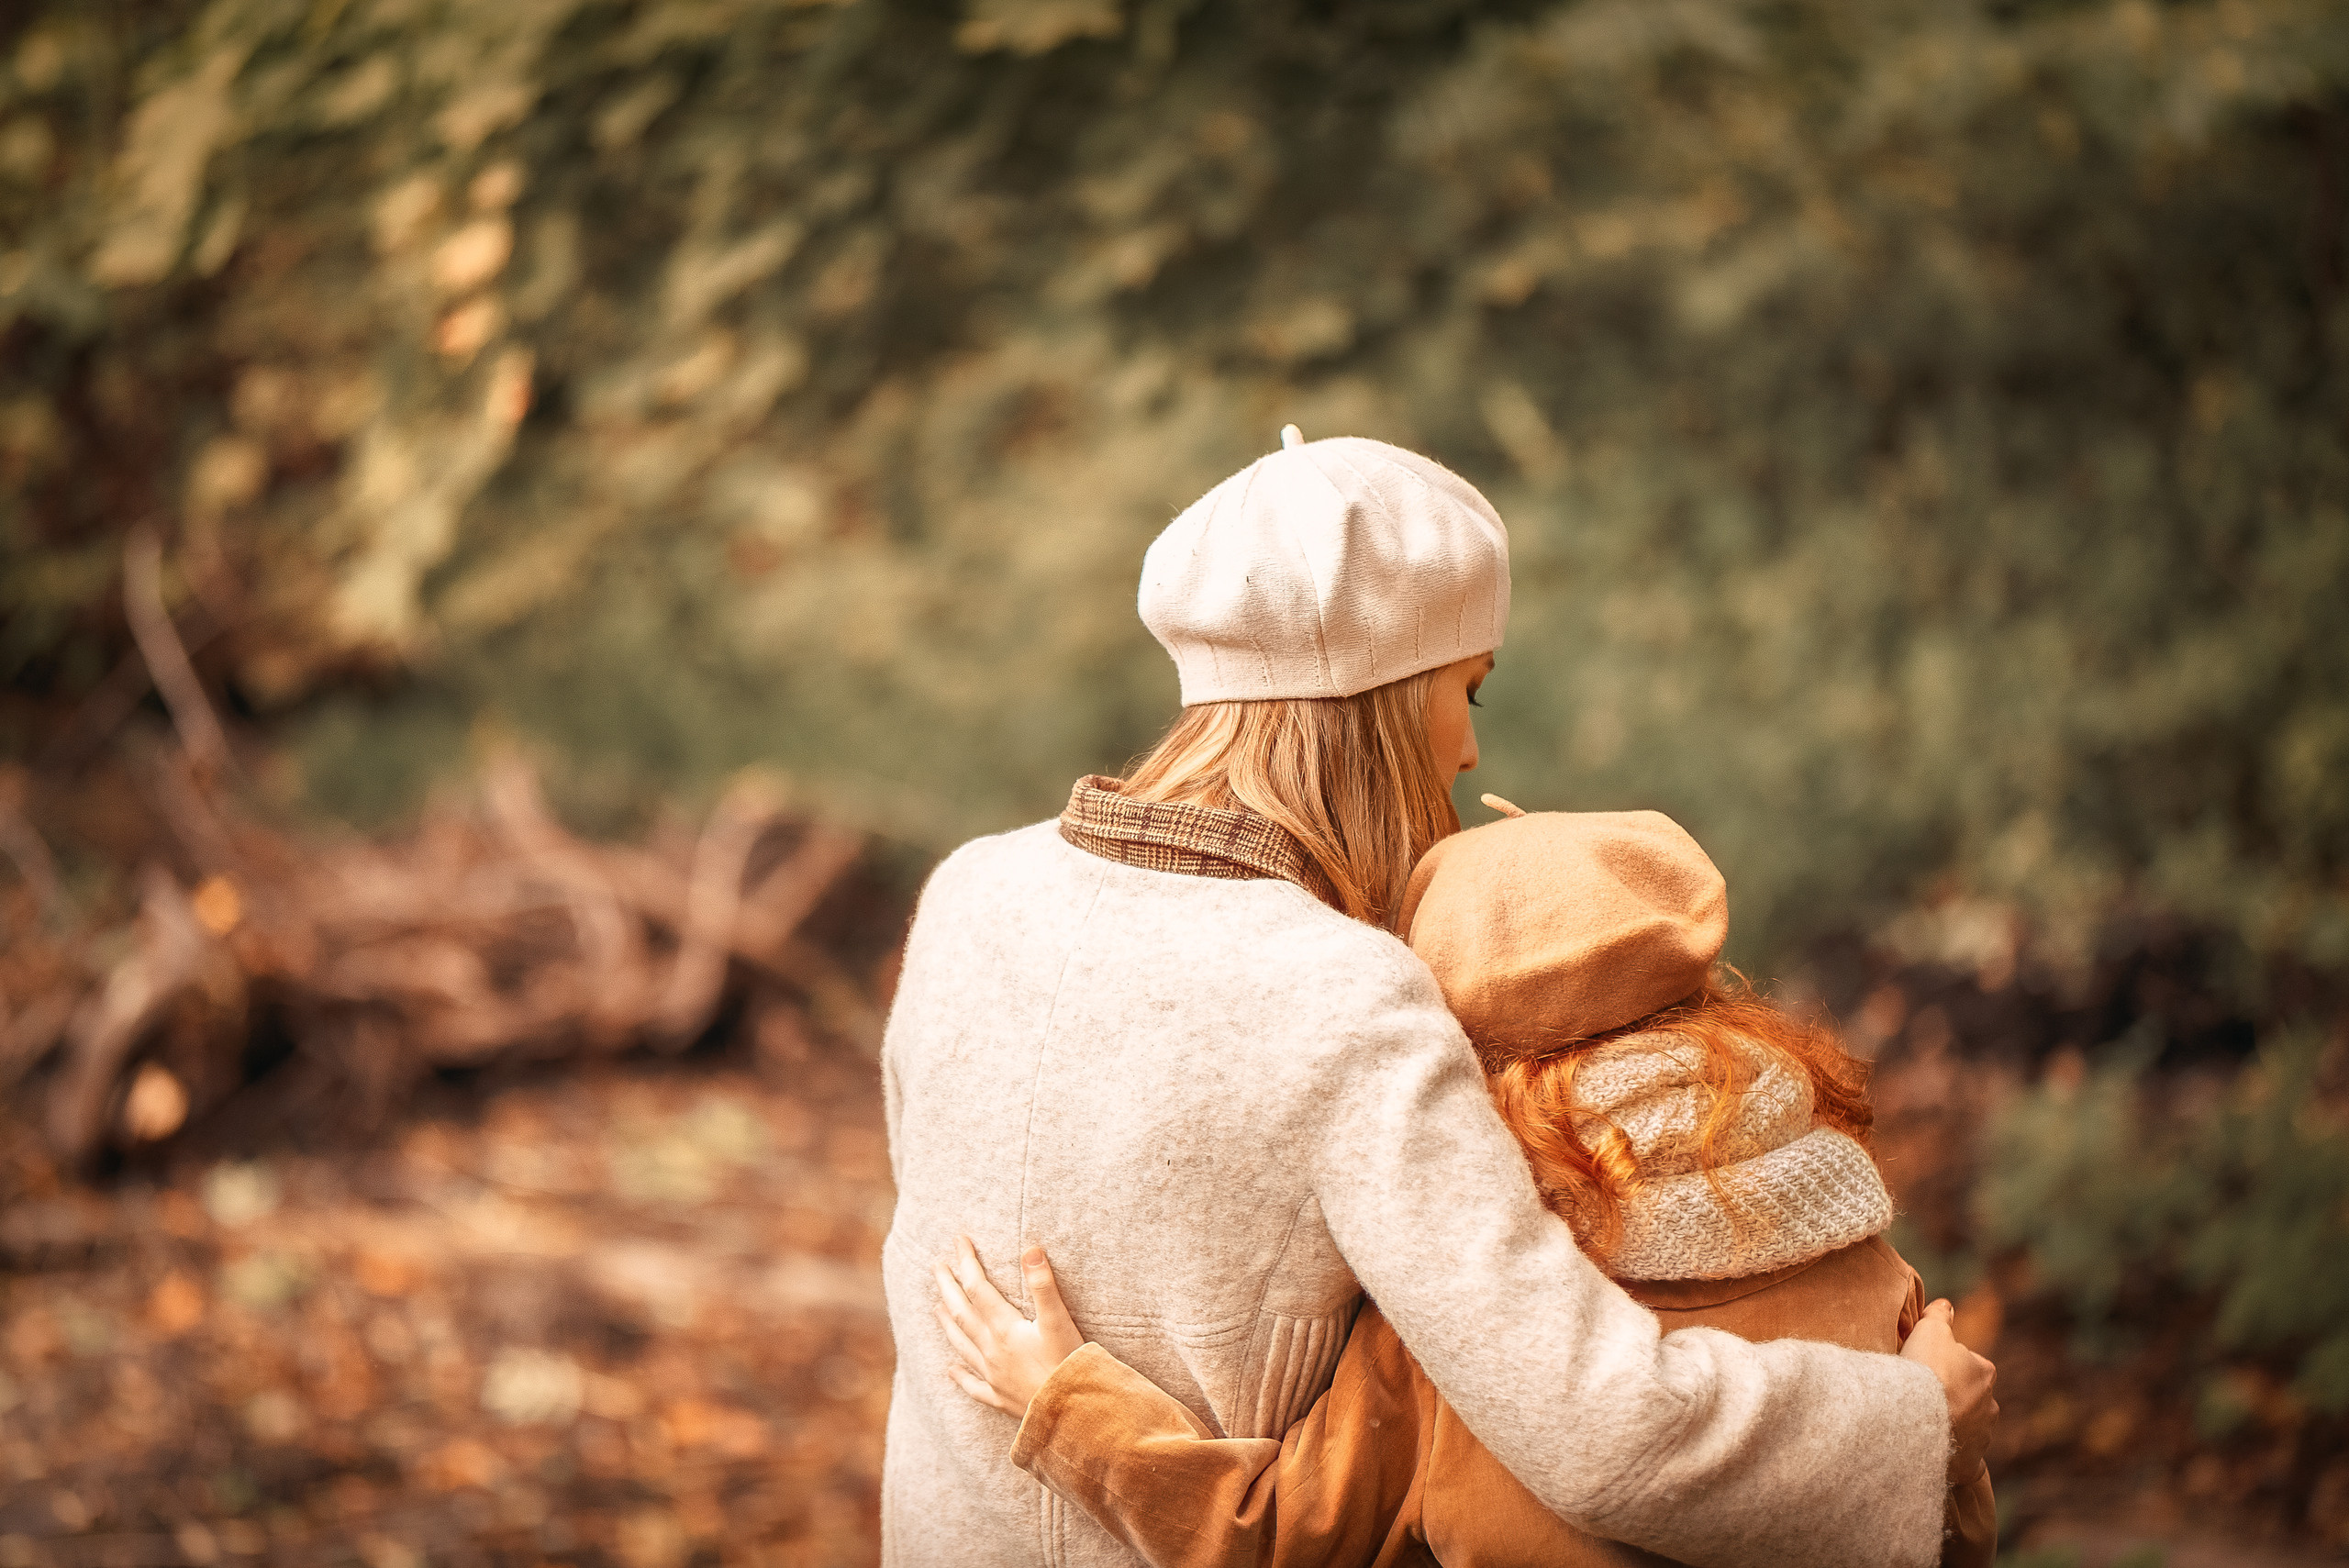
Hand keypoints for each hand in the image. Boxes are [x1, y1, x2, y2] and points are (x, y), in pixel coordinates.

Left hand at [934, 1235, 1084, 1416]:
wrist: (1072, 1415)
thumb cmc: (1068, 1366)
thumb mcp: (1059, 1322)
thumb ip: (1044, 1286)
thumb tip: (1030, 1250)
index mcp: (1004, 1328)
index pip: (977, 1288)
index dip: (966, 1262)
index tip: (957, 1240)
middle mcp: (991, 1350)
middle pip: (961, 1313)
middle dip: (947, 1286)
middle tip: (936, 1266)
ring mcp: (993, 1376)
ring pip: (961, 1344)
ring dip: (947, 1323)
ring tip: (935, 1307)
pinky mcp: (1000, 1398)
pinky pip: (973, 1385)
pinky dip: (960, 1376)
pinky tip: (951, 1371)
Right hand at [1900, 1298, 1997, 1483]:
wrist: (1917, 1420)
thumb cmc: (1925, 1371)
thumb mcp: (1929, 1330)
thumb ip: (1939, 1315)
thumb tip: (1945, 1305)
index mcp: (1984, 1372)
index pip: (1967, 1364)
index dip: (1944, 1365)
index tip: (1923, 1369)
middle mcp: (1991, 1405)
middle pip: (1969, 1397)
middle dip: (1951, 1398)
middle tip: (1920, 1397)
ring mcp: (1983, 1437)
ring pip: (1967, 1428)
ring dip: (1951, 1426)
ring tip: (1921, 1424)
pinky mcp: (1971, 1463)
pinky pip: (1962, 1458)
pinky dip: (1950, 1455)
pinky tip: (1931, 1452)